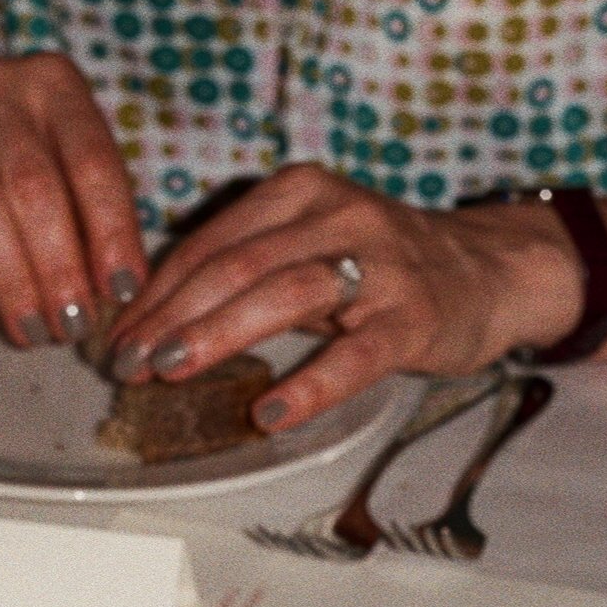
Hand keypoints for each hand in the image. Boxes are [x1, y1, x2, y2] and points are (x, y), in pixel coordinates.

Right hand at [0, 51, 147, 348]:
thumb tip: (116, 293)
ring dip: (10, 278)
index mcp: (56, 86)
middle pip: (34, 186)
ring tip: (31, 332)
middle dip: (58, 268)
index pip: (92, 161)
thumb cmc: (31, 152)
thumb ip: (97, 213)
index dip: (111, 231)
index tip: (121, 291)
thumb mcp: (73, 164)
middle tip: (72, 326)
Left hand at [106, 165, 583, 428]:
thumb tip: (164, 317)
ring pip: (284, 295)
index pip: (212, 242)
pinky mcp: (410, 319)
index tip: (121, 335)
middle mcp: (335, 217)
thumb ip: (249, 266)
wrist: (485, 271)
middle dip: (173, 316)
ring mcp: (377, 267)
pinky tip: (271, 413)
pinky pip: (353, 357)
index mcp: (300, 194)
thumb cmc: (385, 268)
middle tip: (131, 363)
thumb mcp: (313, 243)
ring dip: (220, 335)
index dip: (159, 291)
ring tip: (175, 373)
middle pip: (237, 265)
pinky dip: (309, 385)